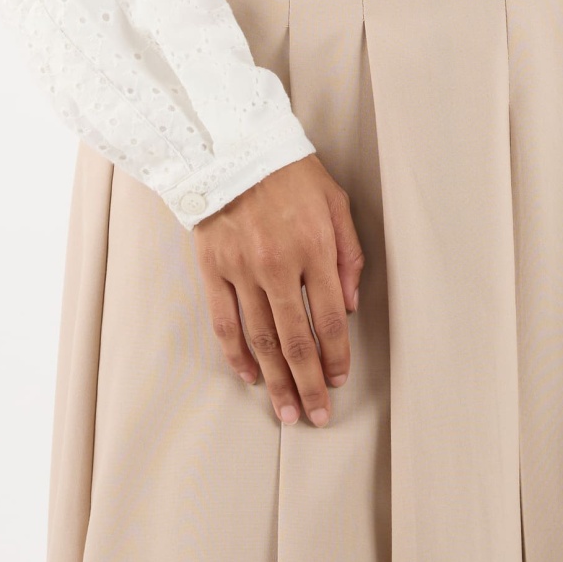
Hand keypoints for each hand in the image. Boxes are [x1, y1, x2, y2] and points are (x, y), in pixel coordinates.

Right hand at [191, 154, 363, 427]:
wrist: (233, 145)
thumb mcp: (335, 202)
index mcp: (314, 247)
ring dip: (275, 380)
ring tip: (286, 411)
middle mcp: (278, 264)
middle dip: (308, 383)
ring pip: (261, 339)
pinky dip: (237, 354)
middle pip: (296, 339)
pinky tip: (249, 375)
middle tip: (316, 416)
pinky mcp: (213, 268)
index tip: (338, 380)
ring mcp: (242, 269)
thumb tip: (350, 306)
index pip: (330, 318)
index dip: (336, 356)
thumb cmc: (291, 172)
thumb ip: (349, 255)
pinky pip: (225, 322)